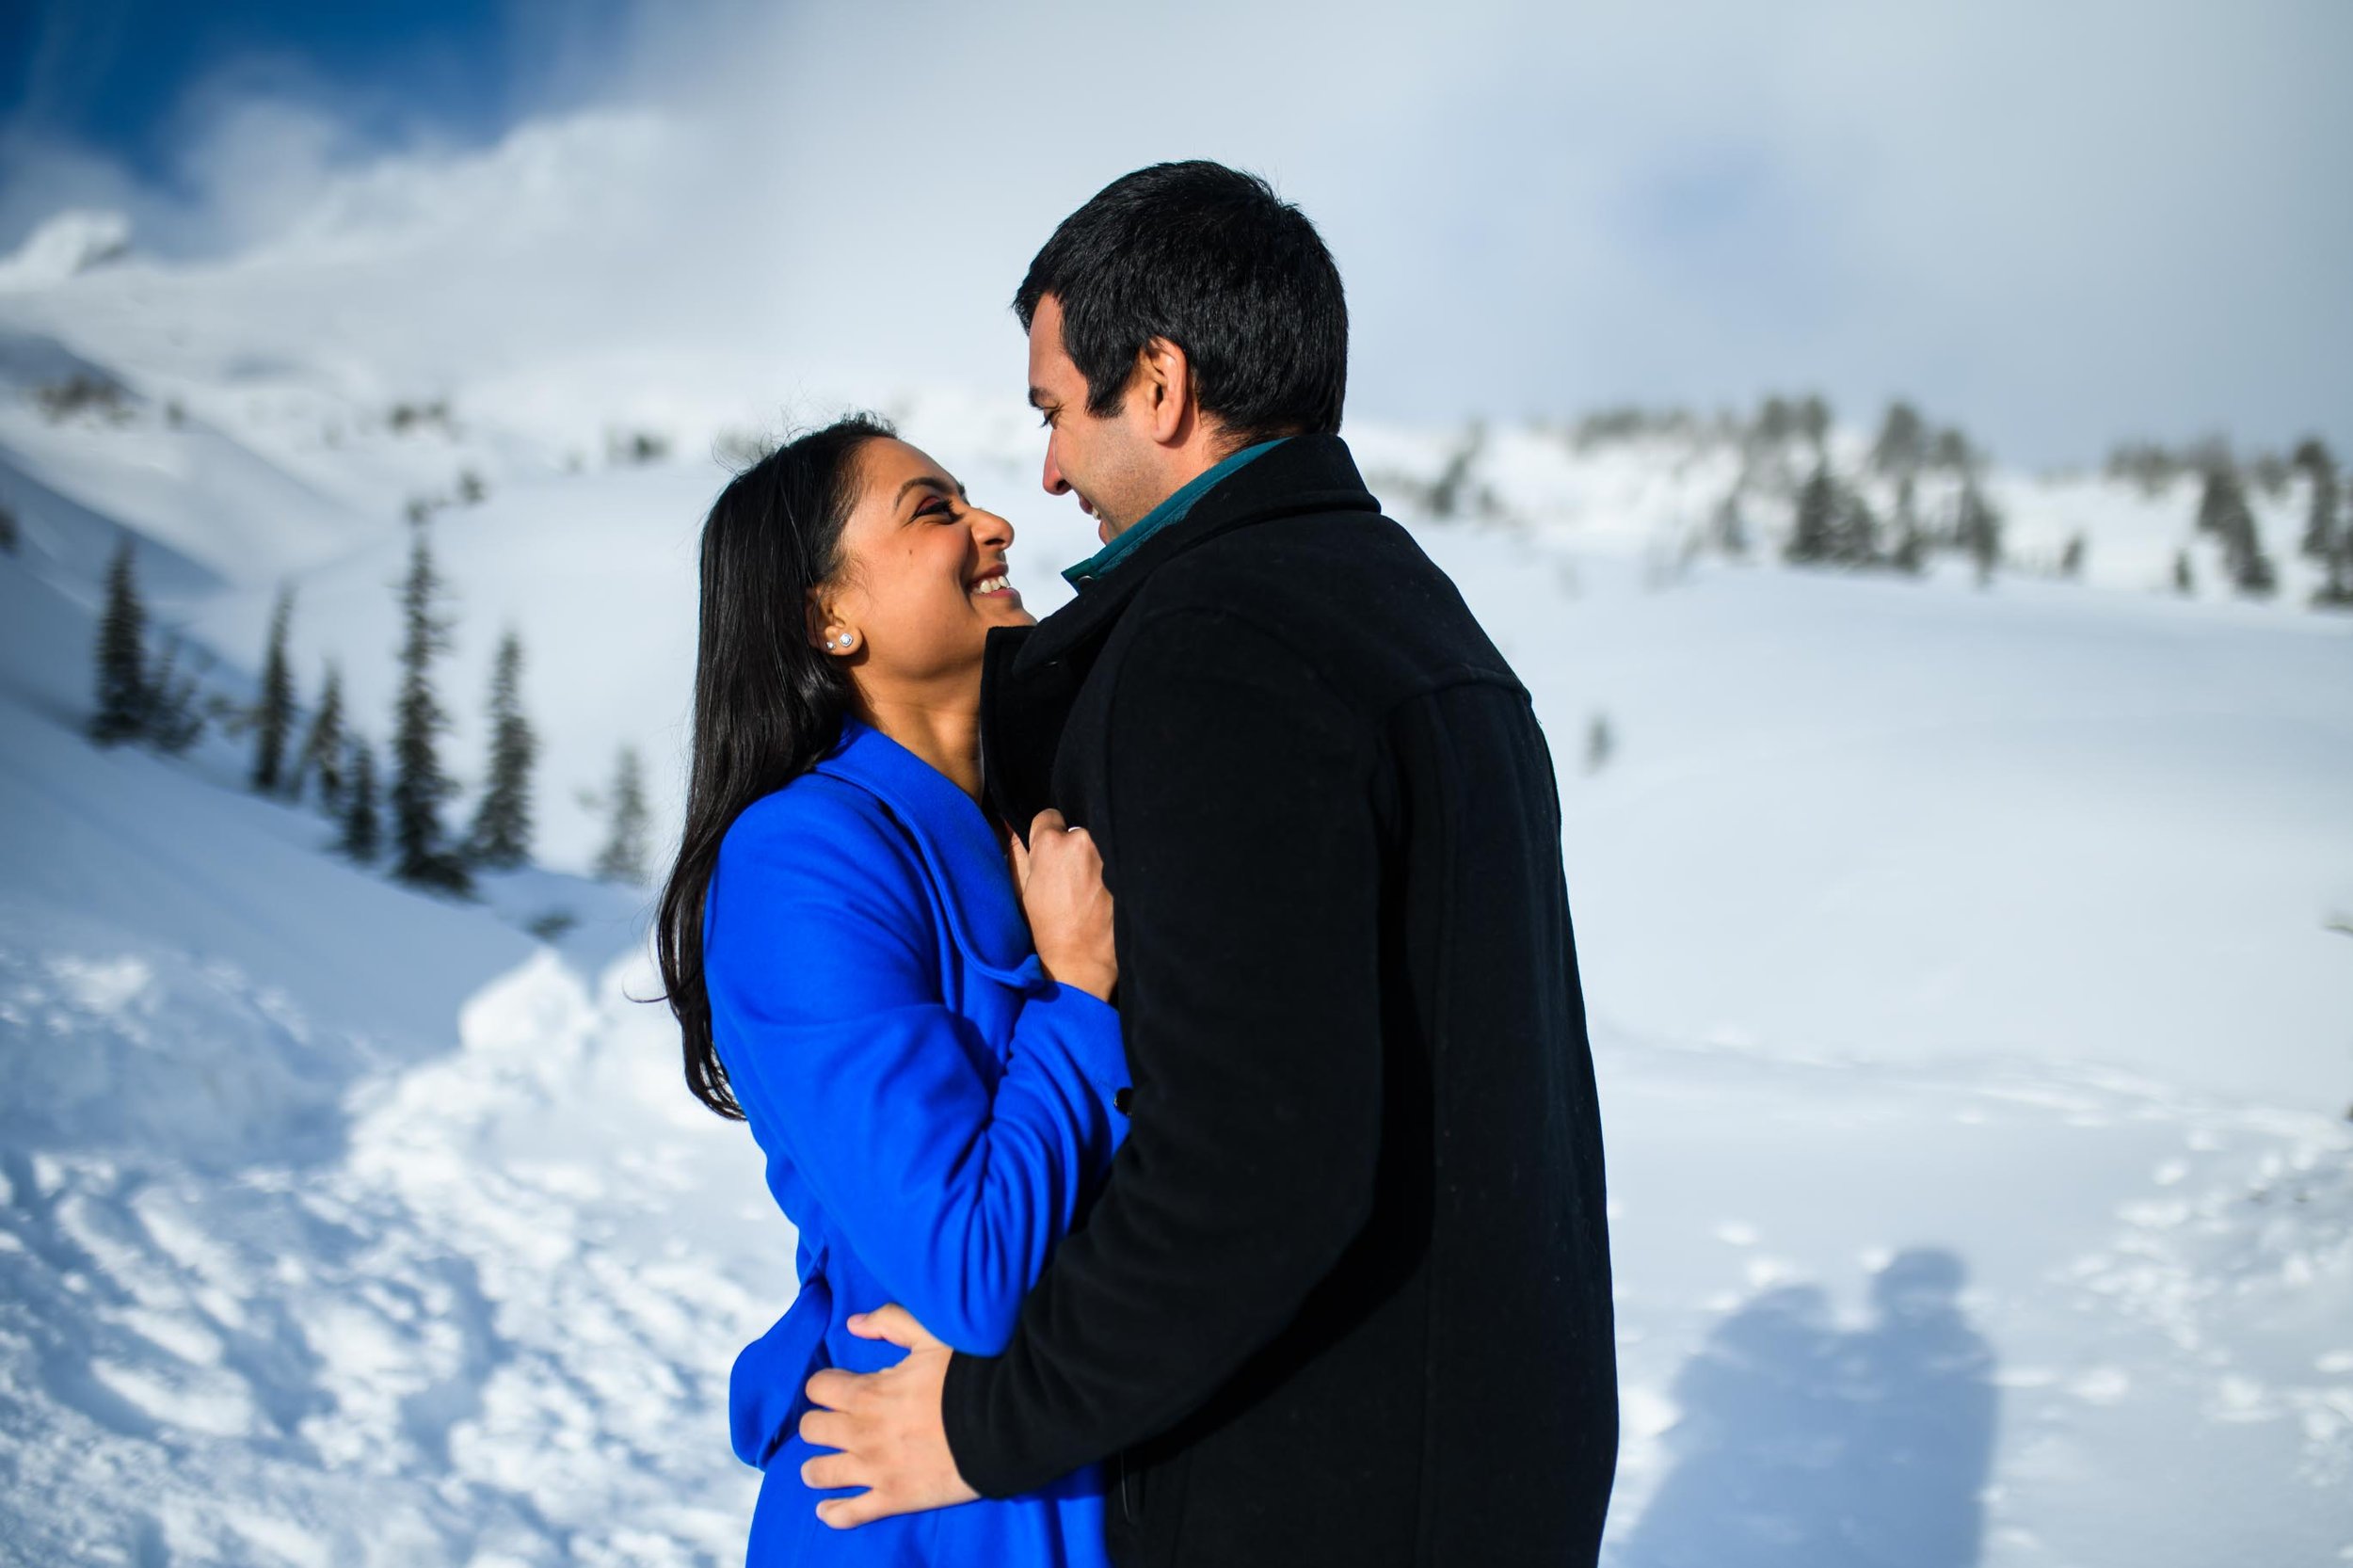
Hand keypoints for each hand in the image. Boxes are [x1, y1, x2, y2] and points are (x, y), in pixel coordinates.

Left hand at [798, 1304, 979, 1528]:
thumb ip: (891, 1322)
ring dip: (816, 1468)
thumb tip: (854, 1323)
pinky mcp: (893, 1498)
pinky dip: (833, 1513)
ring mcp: (875, 1469)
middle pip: (812, 1429)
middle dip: (818, 1424)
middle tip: (830, 1425)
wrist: (1005, 1423)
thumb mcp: (933, 1335)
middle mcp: (861, 1431)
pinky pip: (848, 1513)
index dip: (825, 1385)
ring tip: (819, 1468)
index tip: (835, 1388)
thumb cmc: (970, 1375)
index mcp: (868, 1392)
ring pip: (820, 1472)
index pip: (818, 1387)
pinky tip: (827, 1509)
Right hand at [1010, 810, 1116, 1000]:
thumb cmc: (1043, 929)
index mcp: (1051, 843)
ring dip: (1086, 862)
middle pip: (1072, 833)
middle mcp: (1083, 842)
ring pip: (1092, 849)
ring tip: (1080, 893)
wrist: (1081, 960)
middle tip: (1062, 879)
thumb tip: (1009, 826)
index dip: (1043, 837)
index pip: (1048, 816)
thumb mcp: (1019, 889)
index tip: (1044, 856)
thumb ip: (1015, 852)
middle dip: (1067, 849)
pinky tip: (1096, 898)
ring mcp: (1107, 856)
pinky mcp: (1124, 873)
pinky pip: (1110, 864)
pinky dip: (1103, 876)